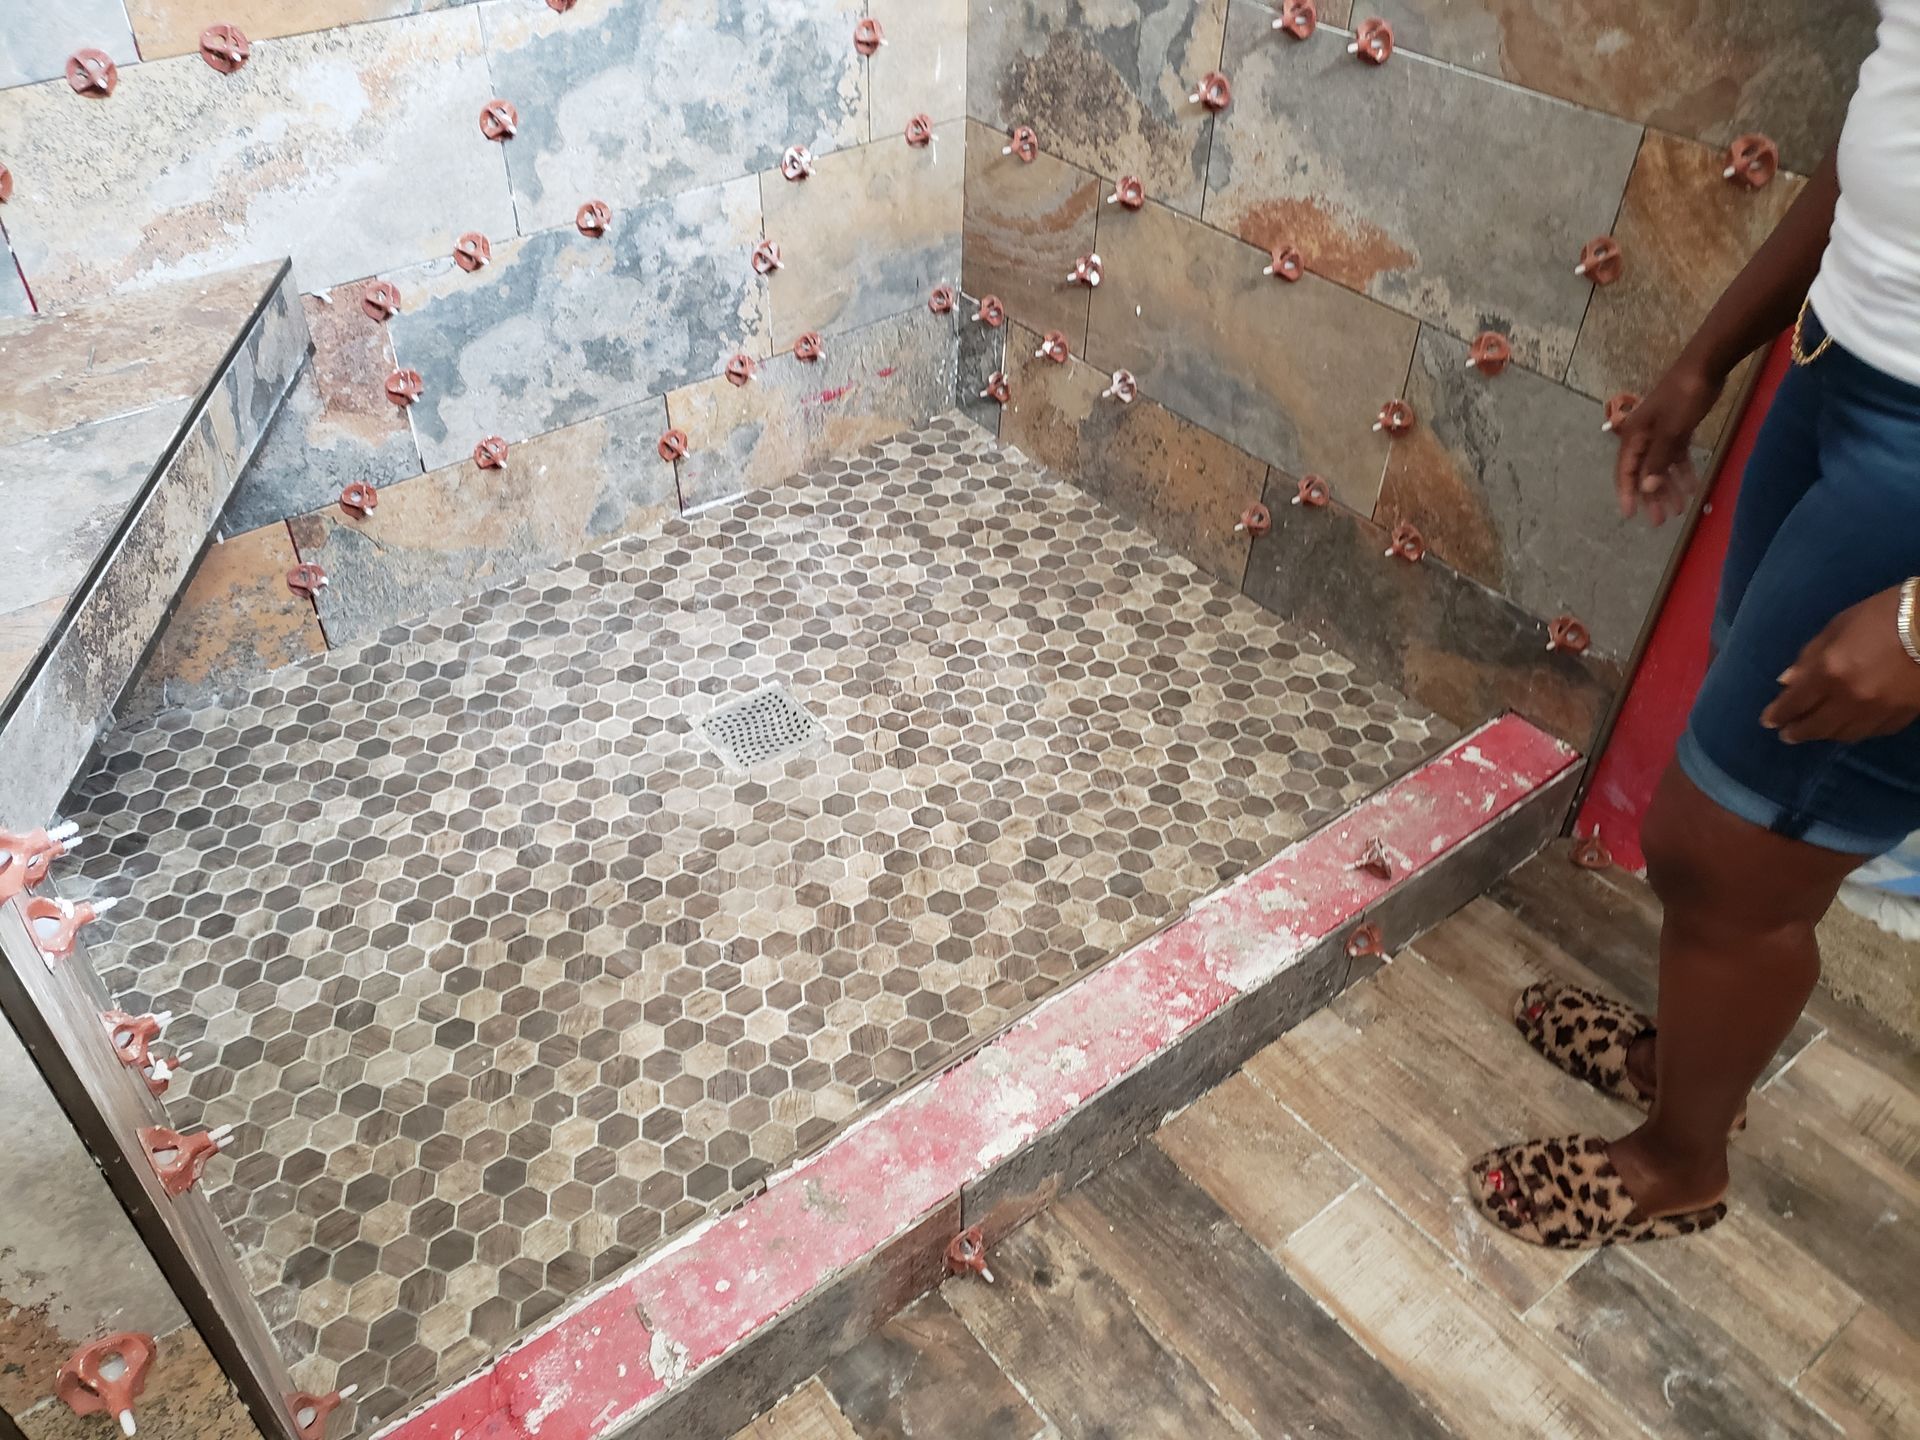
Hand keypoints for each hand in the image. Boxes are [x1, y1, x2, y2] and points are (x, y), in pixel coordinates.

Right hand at [1611, 361, 1722, 525]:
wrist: (1704, 367)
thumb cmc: (1683, 398)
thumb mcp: (1670, 431)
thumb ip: (1658, 460)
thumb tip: (1646, 488)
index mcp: (1634, 436)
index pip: (1626, 471)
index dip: (1627, 493)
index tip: (1630, 514)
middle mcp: (1643, 437)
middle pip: (1644, 472)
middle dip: (1651, 497)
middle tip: (1659, 521)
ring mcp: (1661, 433)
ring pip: (1661, 467)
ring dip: (1668, 488)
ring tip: (1678, 509)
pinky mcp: (1677, 429)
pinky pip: (1676, 456)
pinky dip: (1682, 471)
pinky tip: (1691, 487)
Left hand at [1762, 586, 1919, 742]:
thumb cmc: (1883, 615)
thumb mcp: (1837, 627)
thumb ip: (1810, 657)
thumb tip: (1787, 681)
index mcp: (1830, 671)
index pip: (1794, 703)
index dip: (1778, 714)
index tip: (1768, 721)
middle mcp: (1850, 698)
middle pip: (1816, 726)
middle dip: (1797, 732)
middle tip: (1787, 734)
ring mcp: (1878, 711)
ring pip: (1843, 734)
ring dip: (1824, 734)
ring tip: (1815, 731)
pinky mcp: (1901, 716)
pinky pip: (1870, 732)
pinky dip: (1854, 731)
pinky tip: (1847, 727)